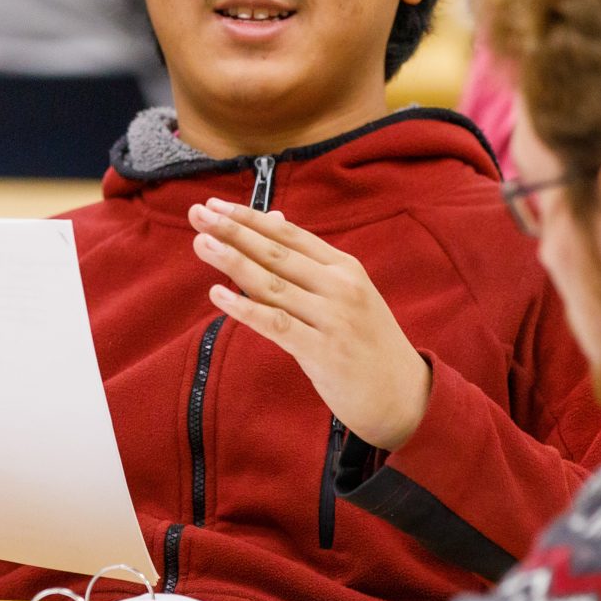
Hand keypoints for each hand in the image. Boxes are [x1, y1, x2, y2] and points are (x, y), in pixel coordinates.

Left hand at [189, 198, 430, 450]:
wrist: (403, 396)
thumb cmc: (368, 343)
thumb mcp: (348, 294)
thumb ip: (309, 262)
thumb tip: (274, 219)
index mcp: (345, 267)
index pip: (289, 234)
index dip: (250, 218)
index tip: (215, 204)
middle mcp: (340, 286)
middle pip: (277, 253)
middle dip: (233, 231)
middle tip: (197, 212)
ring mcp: (333, 318)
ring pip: (273, 284)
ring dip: (233, 261)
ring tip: (201, 243)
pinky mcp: (323, 352)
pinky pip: (277, 325)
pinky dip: (246, 308)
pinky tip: (218, 295)